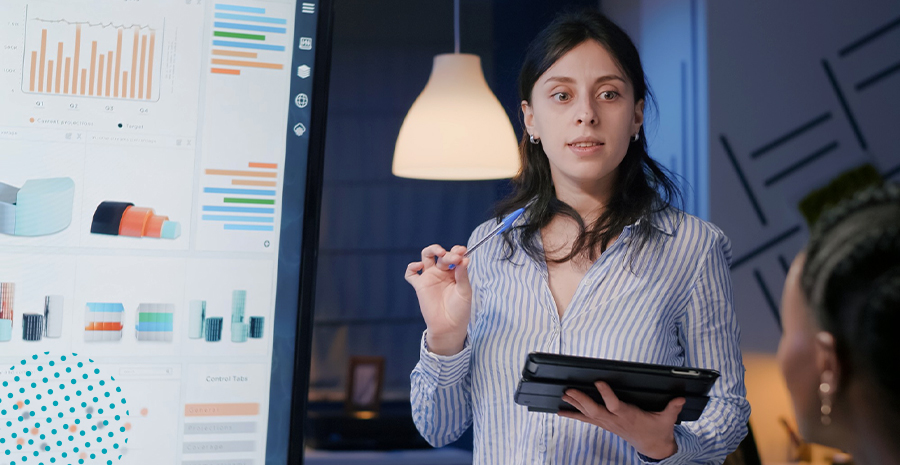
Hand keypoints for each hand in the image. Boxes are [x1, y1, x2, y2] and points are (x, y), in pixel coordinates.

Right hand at [404, 244, 471, 355]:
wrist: (449, 327)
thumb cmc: (460, 310)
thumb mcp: (465, 291)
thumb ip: (463, 275)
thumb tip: (465, 259)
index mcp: (455, 272)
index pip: (455, 256)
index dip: (458, 251)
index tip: (463, 251)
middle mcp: (442, 272)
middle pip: (442, 255)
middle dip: (448, 254)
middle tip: (455, 258)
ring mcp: (430, 277)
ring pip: (426, 256)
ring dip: (431, 250)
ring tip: (440, 252)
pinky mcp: (420, 286)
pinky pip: (411, 274)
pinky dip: (412, 267)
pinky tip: (419, 266)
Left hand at [559, 381, 684, 459]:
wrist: (653, 447)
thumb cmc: (658, 430)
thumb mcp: (667, 419)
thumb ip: (672, 408)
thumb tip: (680, 398)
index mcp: (629, 415)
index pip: (615, 404)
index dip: (606, 394)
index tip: (599, 382)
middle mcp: (615, 420)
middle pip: (595, 410)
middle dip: (581, 400)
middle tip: (569, 390)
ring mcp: (608, 424)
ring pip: (588, 414)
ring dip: (574, 405)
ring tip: (562, 395)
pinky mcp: (605, 425)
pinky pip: (587, 419)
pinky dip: (574, 414)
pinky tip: (561, 411)